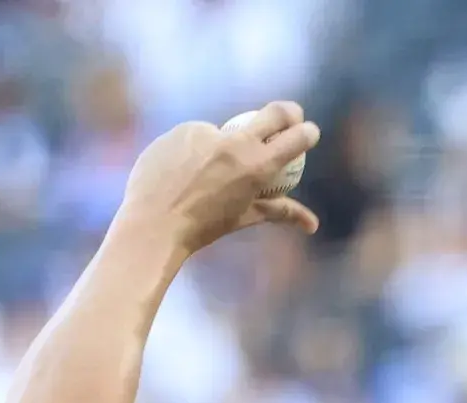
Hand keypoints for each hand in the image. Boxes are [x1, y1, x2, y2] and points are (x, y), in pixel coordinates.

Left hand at [115, 101, 320, 254]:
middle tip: (291, 117)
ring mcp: (206, 132)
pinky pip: (197, 136)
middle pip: (274, 113)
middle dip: (289, 113)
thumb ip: (280, 212)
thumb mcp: (245, 217)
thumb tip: (313, 224)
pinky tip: (183, 170)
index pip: (295, 139)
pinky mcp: (182, 129)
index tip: (309, 131)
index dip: (307, 132)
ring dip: (226, 145)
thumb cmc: (204, 226)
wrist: (153, 222)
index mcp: (256, 167)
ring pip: (226, 132)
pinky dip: (196, 149)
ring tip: (204, 174)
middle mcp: (235, 143)